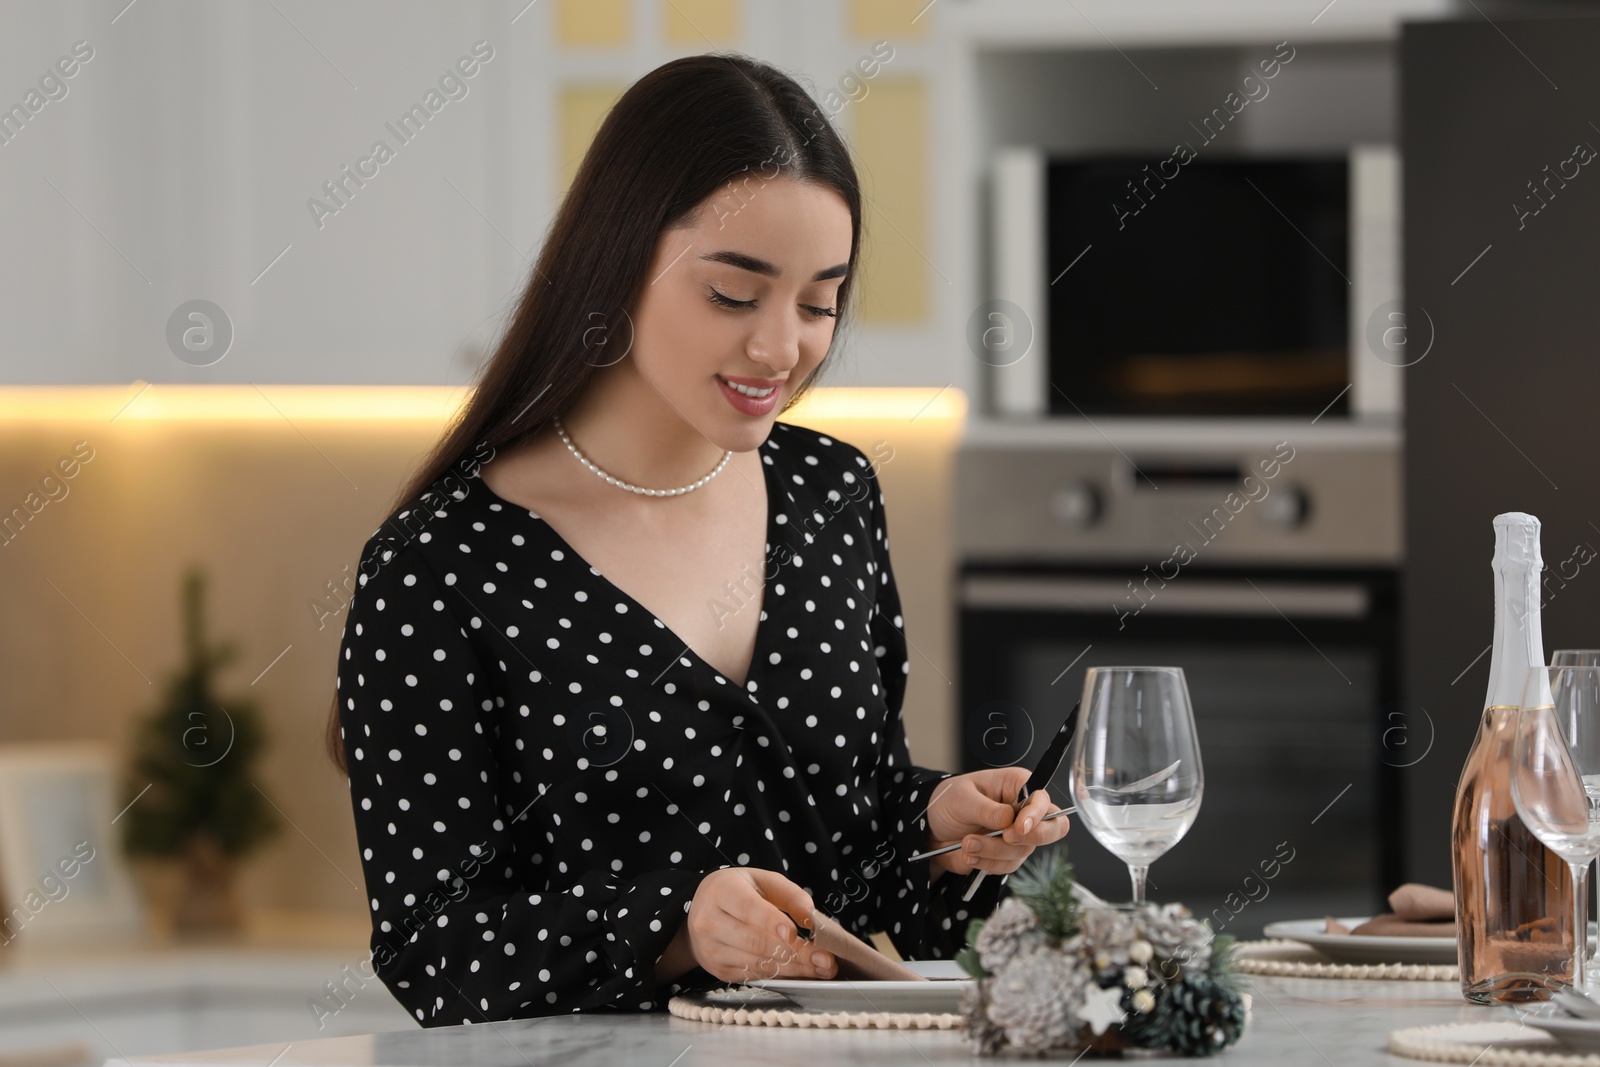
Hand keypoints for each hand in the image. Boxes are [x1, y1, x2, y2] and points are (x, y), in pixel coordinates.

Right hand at [668, 868, 837, 985]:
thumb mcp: (762, 880)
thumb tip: (811, 916)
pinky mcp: (718, 971)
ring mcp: (712, 950)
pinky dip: (781, 975)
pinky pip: (754, 975)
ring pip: (757, 963)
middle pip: (755, 942)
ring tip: (821, 968)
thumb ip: (790, 894)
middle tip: (825, 959)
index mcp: (721, 892)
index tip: (795, 934)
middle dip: (794, 953)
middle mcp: (710, 922)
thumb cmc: (738, 892)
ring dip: (793, 968)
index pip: (748, 909)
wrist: (700, 911)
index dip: (771, 922)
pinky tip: (802, 972)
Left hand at [924, 768, 1069, 877]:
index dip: (1037, 815)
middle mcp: (1023, 811)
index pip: (1043, 799)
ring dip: (994, 851)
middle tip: (1005, 838)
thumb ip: (986, 809)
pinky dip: (988, 863)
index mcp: (1017, 786)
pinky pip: (1008, 866)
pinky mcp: (1007, 856)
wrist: (932, 829)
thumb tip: (1009, 819)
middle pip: (1052, 828)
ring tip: (967, 844)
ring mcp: (1018, 836)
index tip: (1018, 827)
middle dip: (1030, 838)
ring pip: (1024, 851)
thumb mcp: (961, 798)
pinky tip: (970, 854)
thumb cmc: (948, 801)